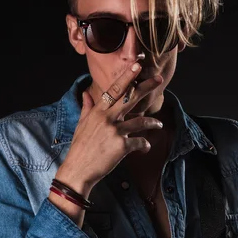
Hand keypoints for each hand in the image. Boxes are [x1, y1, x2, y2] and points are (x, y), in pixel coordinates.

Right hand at [61, 61, 164, 189]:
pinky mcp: (121, 146)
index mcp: (97, 112)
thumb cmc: (80, 148)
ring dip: (153, 123)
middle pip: (130, 98)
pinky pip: (140, 142)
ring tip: (158, 125)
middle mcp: (107, 118)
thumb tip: (85, 93)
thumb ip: (87, 108)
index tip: (137, 66)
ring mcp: (115, 131)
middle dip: (146, 87)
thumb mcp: (81, 125)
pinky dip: (145, 145)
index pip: (114, 89)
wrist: (78, 170)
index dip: (127, 77)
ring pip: (141, 121)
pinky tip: (145, 148)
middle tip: (159, 79)